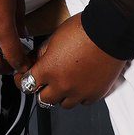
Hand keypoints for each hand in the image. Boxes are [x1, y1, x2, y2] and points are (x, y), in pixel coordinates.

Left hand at [11, 11, 125, 107]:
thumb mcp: (55, 37)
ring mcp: (79, 93)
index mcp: (48, 69)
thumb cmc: (84, 30)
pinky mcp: (94, 95)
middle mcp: (62, 85)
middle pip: (43, 100)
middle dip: (42, 90)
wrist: (110, 32)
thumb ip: (43, 53)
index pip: (26, 85)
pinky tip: (82, 83)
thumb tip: (37, 62)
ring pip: (63, 104)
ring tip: (67, 82)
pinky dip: (80, 95)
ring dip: (62, 95)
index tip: (24, 78)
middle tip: (46, 82)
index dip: (23, 80)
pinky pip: (82, 102)